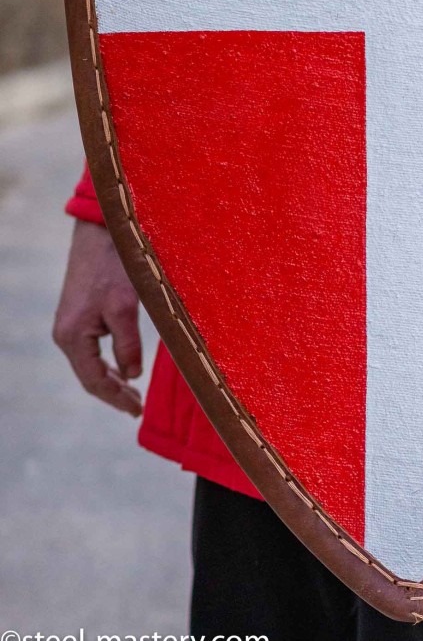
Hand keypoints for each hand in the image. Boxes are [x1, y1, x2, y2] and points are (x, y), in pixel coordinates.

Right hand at [53, 219, 142, 416]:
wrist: (102, 230)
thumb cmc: (115, 267)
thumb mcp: (126, 308)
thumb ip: (128, 345)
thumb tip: (131, 375)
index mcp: (73, 336)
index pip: (94, 381)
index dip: (116, 399)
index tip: (137, 411)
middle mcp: (66, 333)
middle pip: (90, 375)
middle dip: (113, 392)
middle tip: (136, 407)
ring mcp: (71, 323)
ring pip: (90, 362)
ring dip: (111, 377)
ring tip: (132, 392)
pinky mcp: (80, 312)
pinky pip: (92, 347)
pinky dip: (108, 360)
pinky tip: (123, 364)